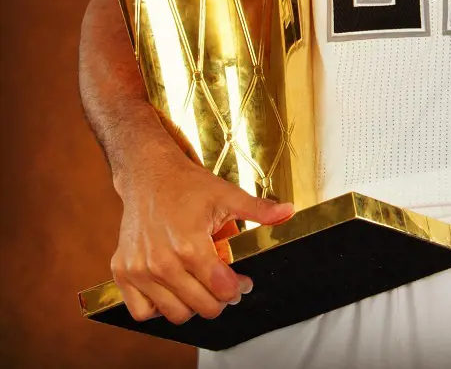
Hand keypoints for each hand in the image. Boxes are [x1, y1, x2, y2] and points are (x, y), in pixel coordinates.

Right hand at [112, 146, 294, 324]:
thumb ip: (258, 209)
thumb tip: (288, 211)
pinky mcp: (123, 273)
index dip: (238, 288)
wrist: (149, 174)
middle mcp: (162, 263)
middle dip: (220, 298)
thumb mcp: (227, 194)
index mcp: (190, 245)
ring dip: (191, 305)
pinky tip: (171, 288)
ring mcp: (140, 270)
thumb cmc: (188, 185)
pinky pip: (142, 312)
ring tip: (199, 285)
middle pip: (201, 306)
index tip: (242, 282)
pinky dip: (158, 308)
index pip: (222, 288)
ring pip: (174, 314)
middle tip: (224, 285)